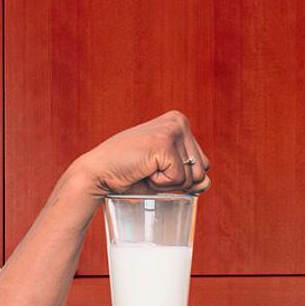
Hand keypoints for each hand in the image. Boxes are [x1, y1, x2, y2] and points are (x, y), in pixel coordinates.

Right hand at [73, 111, 210, 196]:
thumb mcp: (167, 175)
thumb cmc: (131, 174)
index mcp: (180, 123)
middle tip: (149, 170)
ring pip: (191, 177)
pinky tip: (143, 170)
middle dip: (176, 181)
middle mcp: (179, 121)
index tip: (155, 167)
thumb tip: (206, 183)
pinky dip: (159, 184)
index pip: (202, 163)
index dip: (180, 176)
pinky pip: (178, 180)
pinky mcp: (164, 143)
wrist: (98, 173)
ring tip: (146, 169)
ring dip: (168, 183)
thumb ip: (191, 177)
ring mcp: (172, 130)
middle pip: (200, 170)